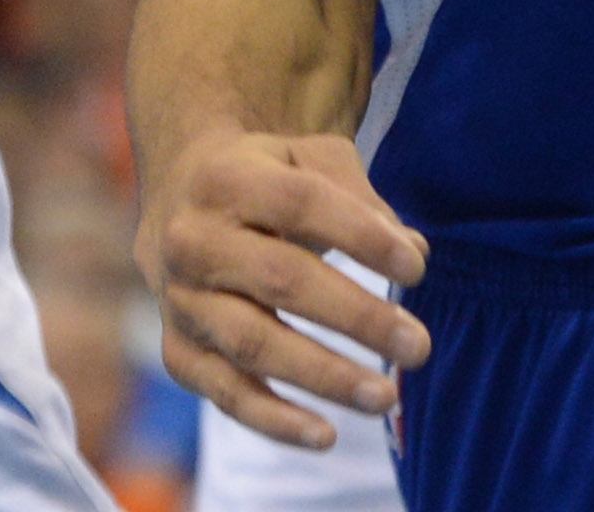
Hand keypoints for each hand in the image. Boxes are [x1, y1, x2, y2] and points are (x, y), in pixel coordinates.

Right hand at [140, 130, 430, 450]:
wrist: (176, 205)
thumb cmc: (263, 179)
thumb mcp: (305, 159)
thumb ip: (360, 198)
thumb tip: (415, 251)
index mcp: (227, 180)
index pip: (302, 205)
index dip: (362, 238)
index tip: (417, 270)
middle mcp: (193, 242)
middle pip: (281, 281)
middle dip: (357, 317)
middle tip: (417, 346)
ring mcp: (181, 302)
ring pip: (254, 345)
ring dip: (324, 376)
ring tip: (385, 396)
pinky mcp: (179, 353)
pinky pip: (226, 394)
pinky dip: (275, 420)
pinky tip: (327, 435)